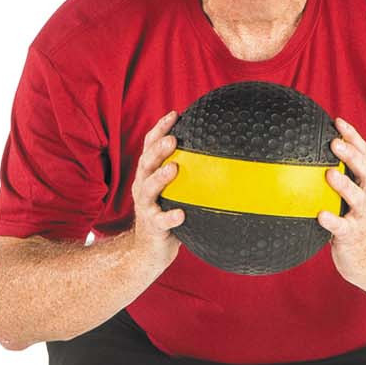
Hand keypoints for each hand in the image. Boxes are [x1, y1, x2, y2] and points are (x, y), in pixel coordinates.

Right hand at [132, 111, 184, 276]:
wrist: (147, 250)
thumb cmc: (167, 214)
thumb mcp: (175, 191)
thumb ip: (190, 174)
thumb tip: (222, 154)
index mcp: (148, 175)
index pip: (150, 147)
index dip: (159, 129)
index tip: (174, 114)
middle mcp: (142, 187)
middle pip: (146, 163)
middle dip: (158, 149)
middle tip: (172, 138)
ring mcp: (146, 207)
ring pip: (148, 189)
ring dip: (160, 177)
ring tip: (174, 168)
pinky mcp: (152, 226)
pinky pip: (161, 221)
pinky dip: (170, 217)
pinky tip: (181, 214)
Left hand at [320, 117, 365, 291]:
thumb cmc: (351, 225)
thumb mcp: (347, 201)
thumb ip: (332, 183)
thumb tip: (300, 163)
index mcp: (364, 185)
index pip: (363, 155)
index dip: (353, 137)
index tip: (337, 121)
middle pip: (364, 170)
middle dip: (351, 154)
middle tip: (334, 141)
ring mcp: (361, 216)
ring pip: (357, 197)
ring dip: (344, 184)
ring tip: (330, 174)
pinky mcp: (352, 235)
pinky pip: (342, 227)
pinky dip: (332, 220)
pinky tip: (319, 215)